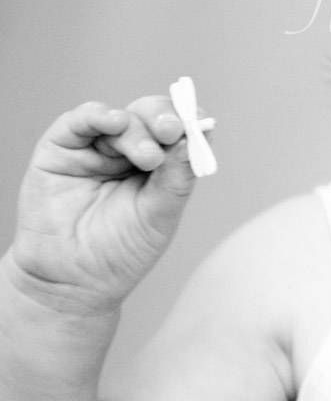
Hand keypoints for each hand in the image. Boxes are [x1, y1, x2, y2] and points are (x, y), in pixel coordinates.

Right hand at [7, 97, 210, 316]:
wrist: (70, 285)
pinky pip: (78, 121)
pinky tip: (115, 121)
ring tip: (148, 157)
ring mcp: (95, 148)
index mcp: (159, 163)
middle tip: (172, 132)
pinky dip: (98, 115)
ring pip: (122, 118)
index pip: (179, 129)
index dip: (189, 119)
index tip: (199, 122)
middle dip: (165, 119)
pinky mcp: (60, 150)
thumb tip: (198, 134)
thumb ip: (178, 176)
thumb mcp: (160, 214)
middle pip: (151, 116)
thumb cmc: (120, 251)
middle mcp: (128, 149)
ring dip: (138, 130)